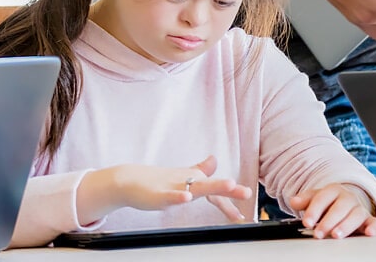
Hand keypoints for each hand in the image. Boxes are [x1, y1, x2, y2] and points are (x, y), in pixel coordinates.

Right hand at [85, 156, 251, 223]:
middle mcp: (186, 182)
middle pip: (211, 186)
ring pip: (195, 187)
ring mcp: (173, 187)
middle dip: (229, 190)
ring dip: (212, 185)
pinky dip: (178, 196)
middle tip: (246, 192)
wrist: (129, 180)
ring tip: (228, 184)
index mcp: (192, 181)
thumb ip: (200, 170)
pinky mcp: (158, 193)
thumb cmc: (156, 181)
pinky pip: (170, 195)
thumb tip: (214, 160)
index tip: (241, 216)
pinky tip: (187, 198)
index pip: (215, 191)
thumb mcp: (182, 177)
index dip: (230, 199)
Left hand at [295, 183, 375, 238]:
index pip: (323, 198)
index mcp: (333, 191)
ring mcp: (359, 208)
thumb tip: (294, 201)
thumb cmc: (330, 203)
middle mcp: (348, 198)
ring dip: (345, 225)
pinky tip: (369, 233)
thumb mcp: (315, 199)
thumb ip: (305, 200)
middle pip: (339, 207)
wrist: (347, 202)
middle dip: (328, 221)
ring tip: (335, 235)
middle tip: (318, 233)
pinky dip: (373, 227)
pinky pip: (374, 222)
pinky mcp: (369, 220)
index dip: (314, 210)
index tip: (306, 222)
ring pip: (355, 215)